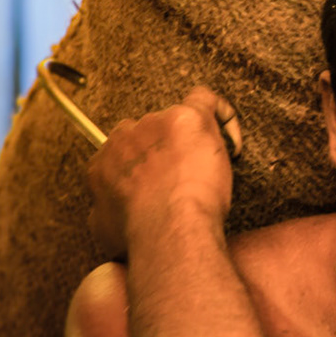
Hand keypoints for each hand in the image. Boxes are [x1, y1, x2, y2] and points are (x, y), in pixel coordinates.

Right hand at [86, 87, 242, 257]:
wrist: (169, 230)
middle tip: (186, 179)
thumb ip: (107, 209)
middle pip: (149, 133)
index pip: (123, 153)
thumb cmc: (142, 236)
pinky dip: (222, 117)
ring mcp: (155, 123)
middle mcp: (124, 136)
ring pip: (177, 122)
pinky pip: (204, 100)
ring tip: (211, 173)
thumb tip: (111, 207)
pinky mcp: (186, 117)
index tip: (161, 184)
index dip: (145, 168)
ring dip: (192, 142)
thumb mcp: (106, 229)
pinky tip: (232, 145)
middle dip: (167, 152)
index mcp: (103, 162)